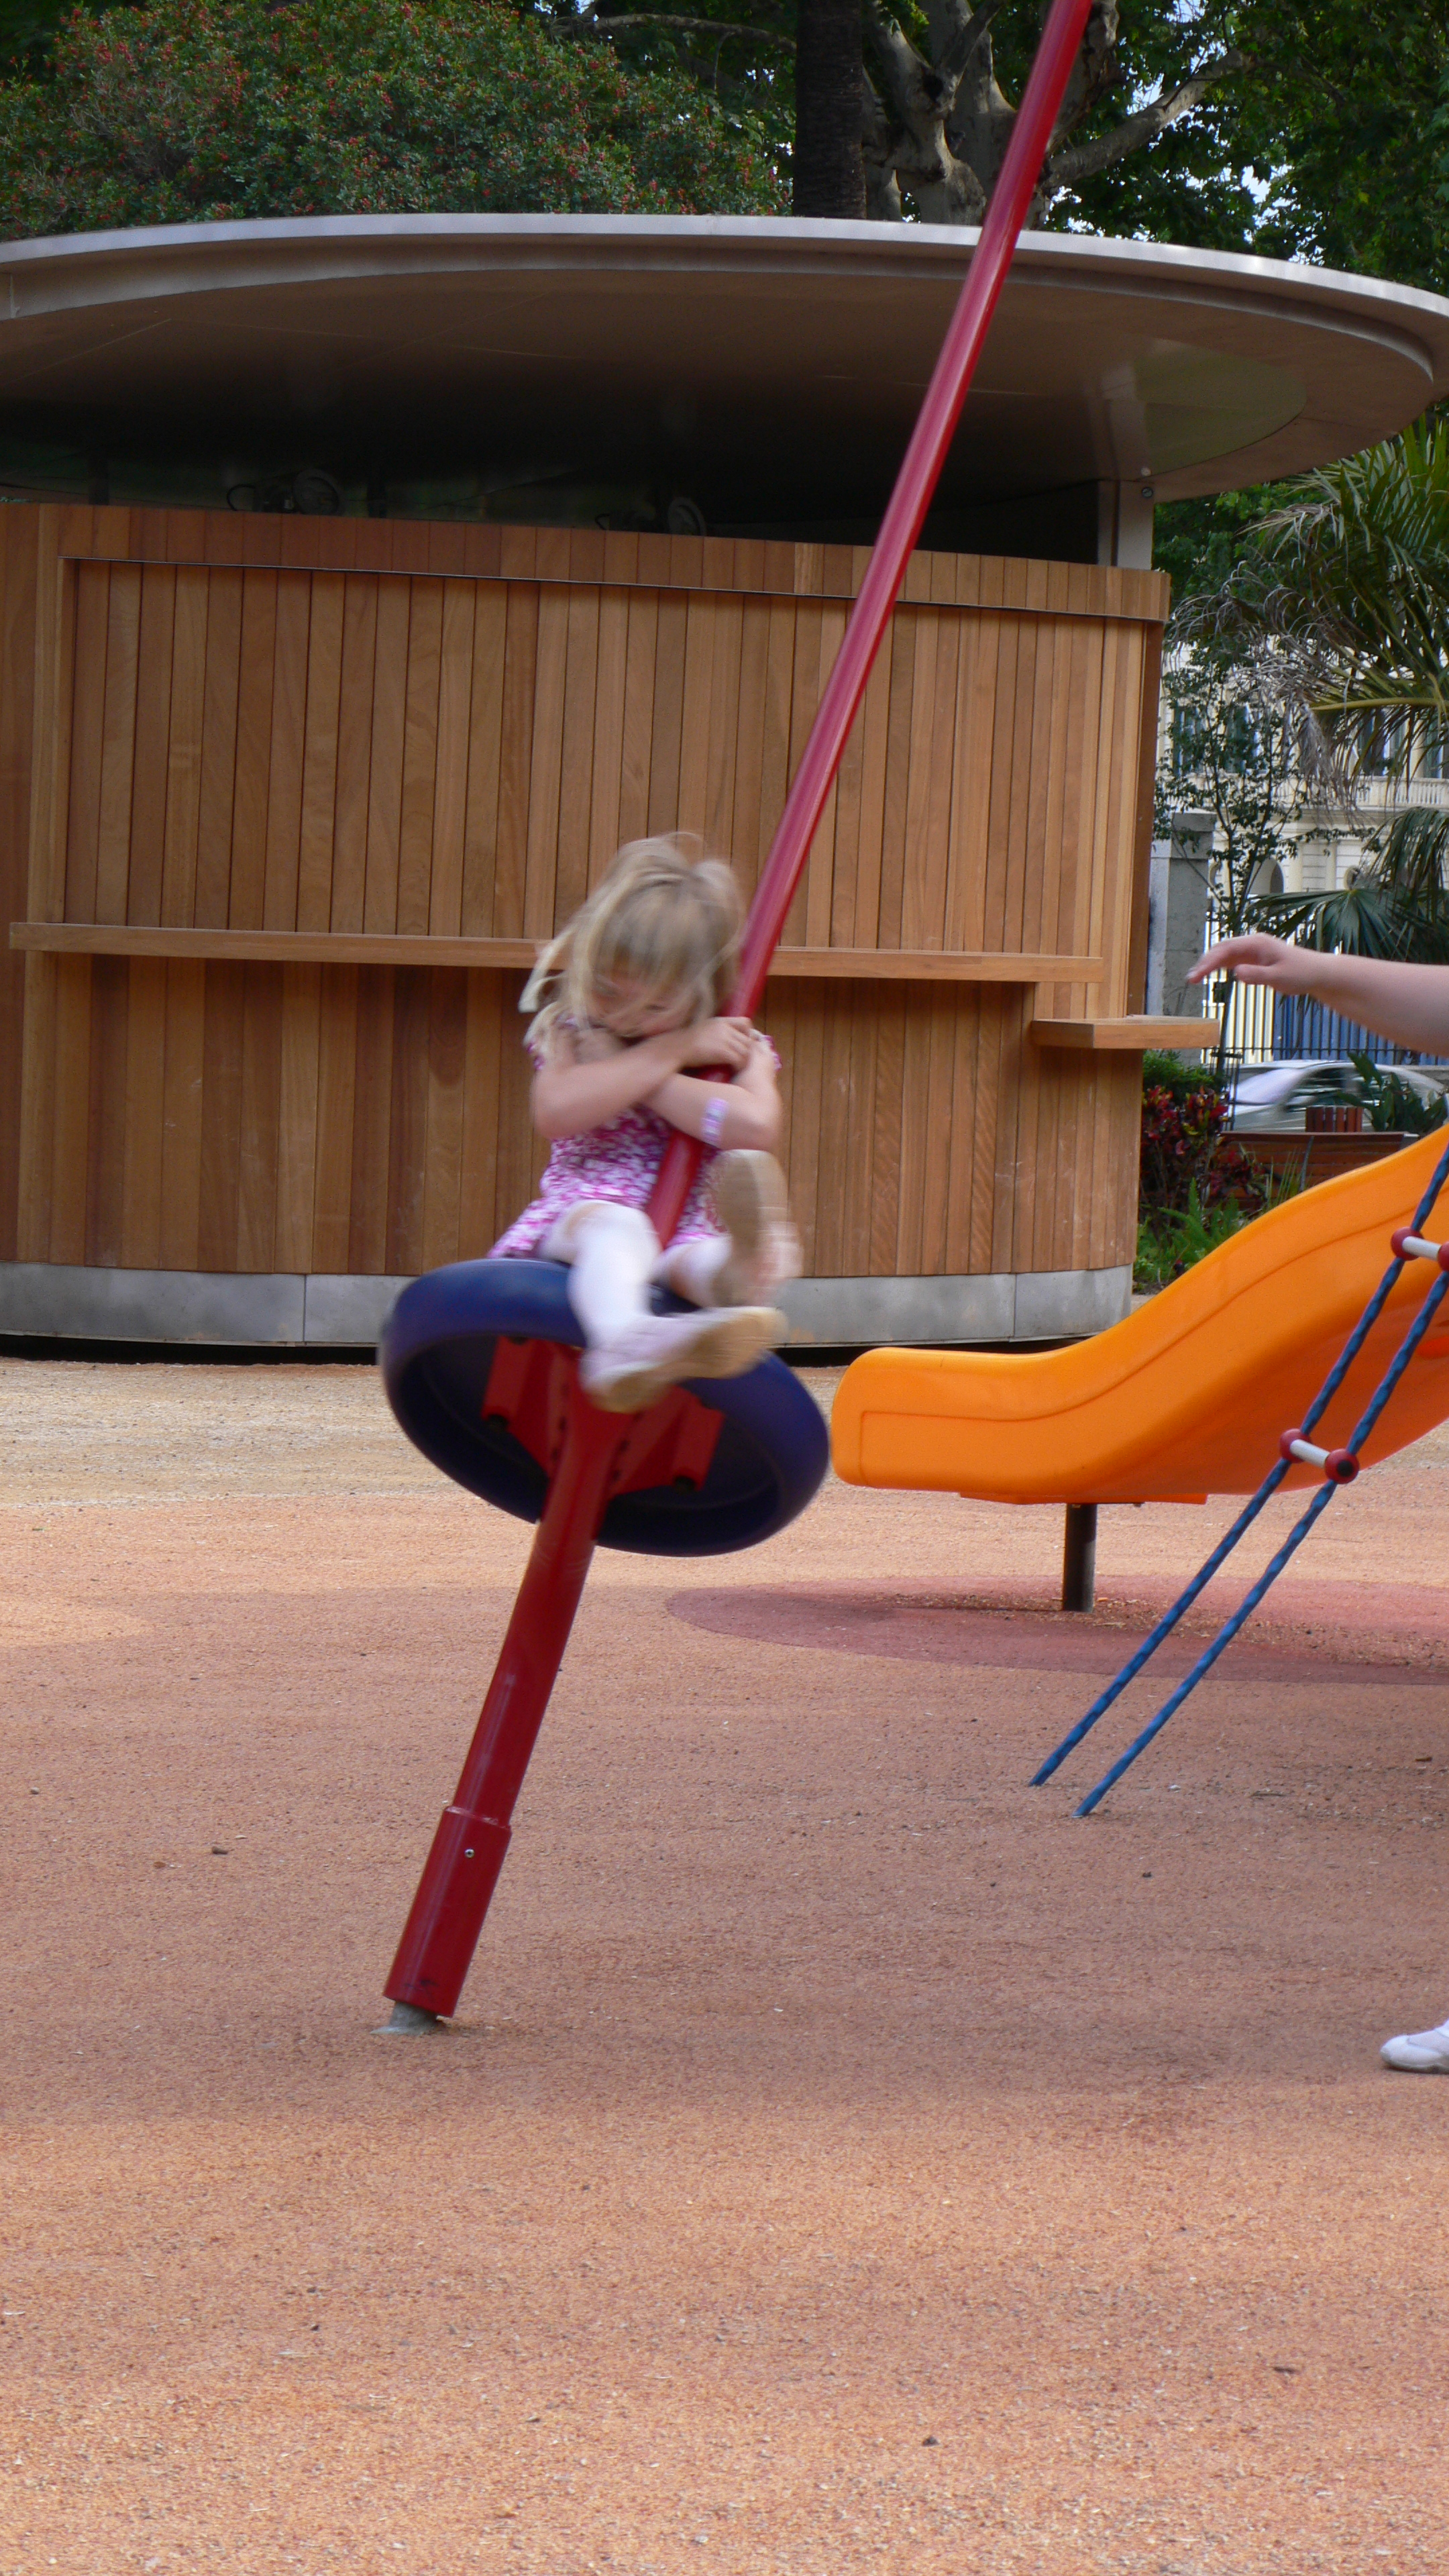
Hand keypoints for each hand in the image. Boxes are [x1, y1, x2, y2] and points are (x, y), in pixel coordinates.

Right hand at [676, 1015, 753, 1071]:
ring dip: (744, 1060)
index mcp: (720, 1021)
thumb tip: (728, 1039)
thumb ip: (718, 1031)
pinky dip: (739, 1065)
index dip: (748, 1034)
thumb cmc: (686, 1043)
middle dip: (747, 1051)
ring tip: (738, 1067)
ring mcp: (724, 1039)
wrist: (675, 1048)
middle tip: (742, 1060)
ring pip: (745, 1050)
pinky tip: (734, 1069)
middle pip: (747, 1039)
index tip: (742, 1044)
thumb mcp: (704, 1029)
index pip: (745, 1023)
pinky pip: (739, 1059)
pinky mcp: (722, 1051)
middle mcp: (724, 1028)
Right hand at [1188, 933, 1315, 993]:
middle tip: (1191, 979)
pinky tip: (1208, 974)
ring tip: (1194, 978)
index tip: (1197, 974)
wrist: (1315, 972)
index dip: (1209, 961)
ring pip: (1224, 954)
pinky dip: (1218, 967)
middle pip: (1221, 949)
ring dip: (1209, 964)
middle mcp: (1252, 944)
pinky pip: (1231, 960)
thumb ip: (1257, 975)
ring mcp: (1252, 951)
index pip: (1227, 949)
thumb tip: (1236, 972)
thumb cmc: (1300, 973)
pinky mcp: (1253, 959)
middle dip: (1205, 963)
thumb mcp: (1279, 977)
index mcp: (1257, 943)